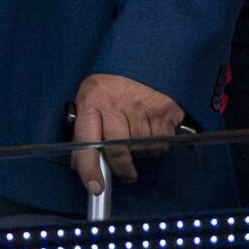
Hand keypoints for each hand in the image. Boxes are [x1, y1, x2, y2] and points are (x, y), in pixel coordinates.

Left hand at [68, 71, 183, 194]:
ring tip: (136, 134)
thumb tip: (82, 168)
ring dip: (141, 150)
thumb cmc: (108, 88)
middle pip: (119, 150)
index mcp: (90, 102)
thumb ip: (85, 133)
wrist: (137, 61)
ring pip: (143, 147)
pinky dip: (157, 141)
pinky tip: (150, 127)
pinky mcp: (166, 108)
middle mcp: (116, 103)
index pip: (86, 142)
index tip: (96, 187)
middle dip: (122, 167)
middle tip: (125, 172)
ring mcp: (142, 105)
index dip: (90, 168)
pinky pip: (163, 140)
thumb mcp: (88, 102)